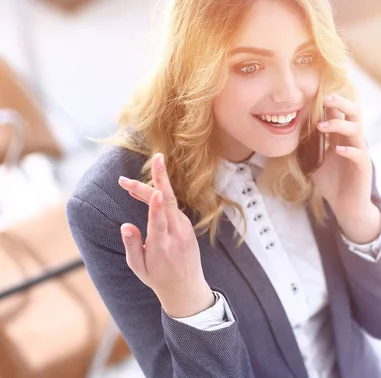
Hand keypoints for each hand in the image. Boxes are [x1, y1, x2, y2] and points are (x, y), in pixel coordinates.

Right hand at [117, 153, 213, 317]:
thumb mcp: (139, 267)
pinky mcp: (188, 226)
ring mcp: (185, 229)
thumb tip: (125, 225)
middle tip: (154, 159)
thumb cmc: (158, 278)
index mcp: (162, 247)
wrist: (187, 288)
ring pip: (171, 202)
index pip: (160, 223)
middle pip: (170, 202)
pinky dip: (160, 198)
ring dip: (152, 187)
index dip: (158, 207)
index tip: (158, 192)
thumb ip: (132, 245)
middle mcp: (177, 235)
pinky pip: (173, 207)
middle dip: (162, 179)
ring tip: (126, 184)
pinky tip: (145, 193)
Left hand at [311, 94, 380, 242]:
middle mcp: (352, 140)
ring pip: (356, 130)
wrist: (346, 206)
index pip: (339, 112)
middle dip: (341, 103)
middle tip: (325, 99)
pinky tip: (336, 150)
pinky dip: (348, 151)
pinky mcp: (363, 167)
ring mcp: (359, 153)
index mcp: (341, 136)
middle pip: (354, 112)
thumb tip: (286, 134)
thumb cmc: (332, 182)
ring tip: (321, 126)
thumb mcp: (314, 161)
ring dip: (339, 125)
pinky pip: (359, 154)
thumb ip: (306, 146)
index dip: (329, 102)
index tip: (313, 93)